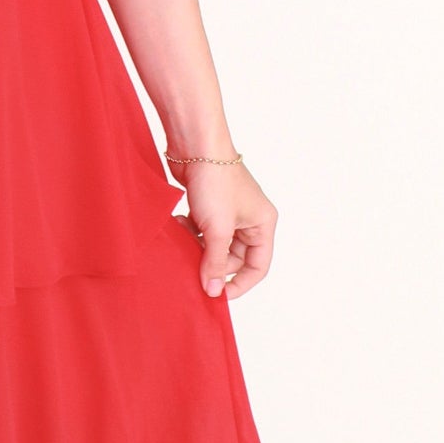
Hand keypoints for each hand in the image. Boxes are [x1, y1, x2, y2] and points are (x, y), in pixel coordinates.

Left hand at [182, 160, 276, 301]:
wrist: (195, 146)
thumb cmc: (215, 180)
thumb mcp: (218, 229)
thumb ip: (215, 262)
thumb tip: (212, 292)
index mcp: (263, 224)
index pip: (258, 267)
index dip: (239, 284)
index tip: (217, 296)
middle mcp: (249, 219)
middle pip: (233, 258)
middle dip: (212, 263)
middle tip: (192, 267)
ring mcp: (229, 213)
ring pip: (214, 246)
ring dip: (198, 246)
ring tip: (185, 237)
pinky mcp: (210, 207)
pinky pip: (202, 232)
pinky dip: (190, 232)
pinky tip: (180, 223)